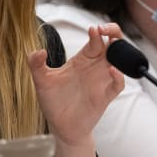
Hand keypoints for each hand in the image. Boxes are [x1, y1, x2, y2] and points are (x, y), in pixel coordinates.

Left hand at [28, 24, 124, 145]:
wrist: (61, 127)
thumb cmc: (53, 102)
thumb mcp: (41, 80)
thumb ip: (36, 64)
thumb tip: (39, 51)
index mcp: (82, 60)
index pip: (95, 39)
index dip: (97, 31)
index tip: (92, 29)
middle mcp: (95, 67)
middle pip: (112, 44)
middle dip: (112, 32)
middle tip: (105, 29)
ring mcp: (102, 81)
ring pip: (119, 61)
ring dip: (120, 51)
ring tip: (112, 45)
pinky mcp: (105, 96)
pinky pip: (118, 84)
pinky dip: (118, 77)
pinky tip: (112, 71)